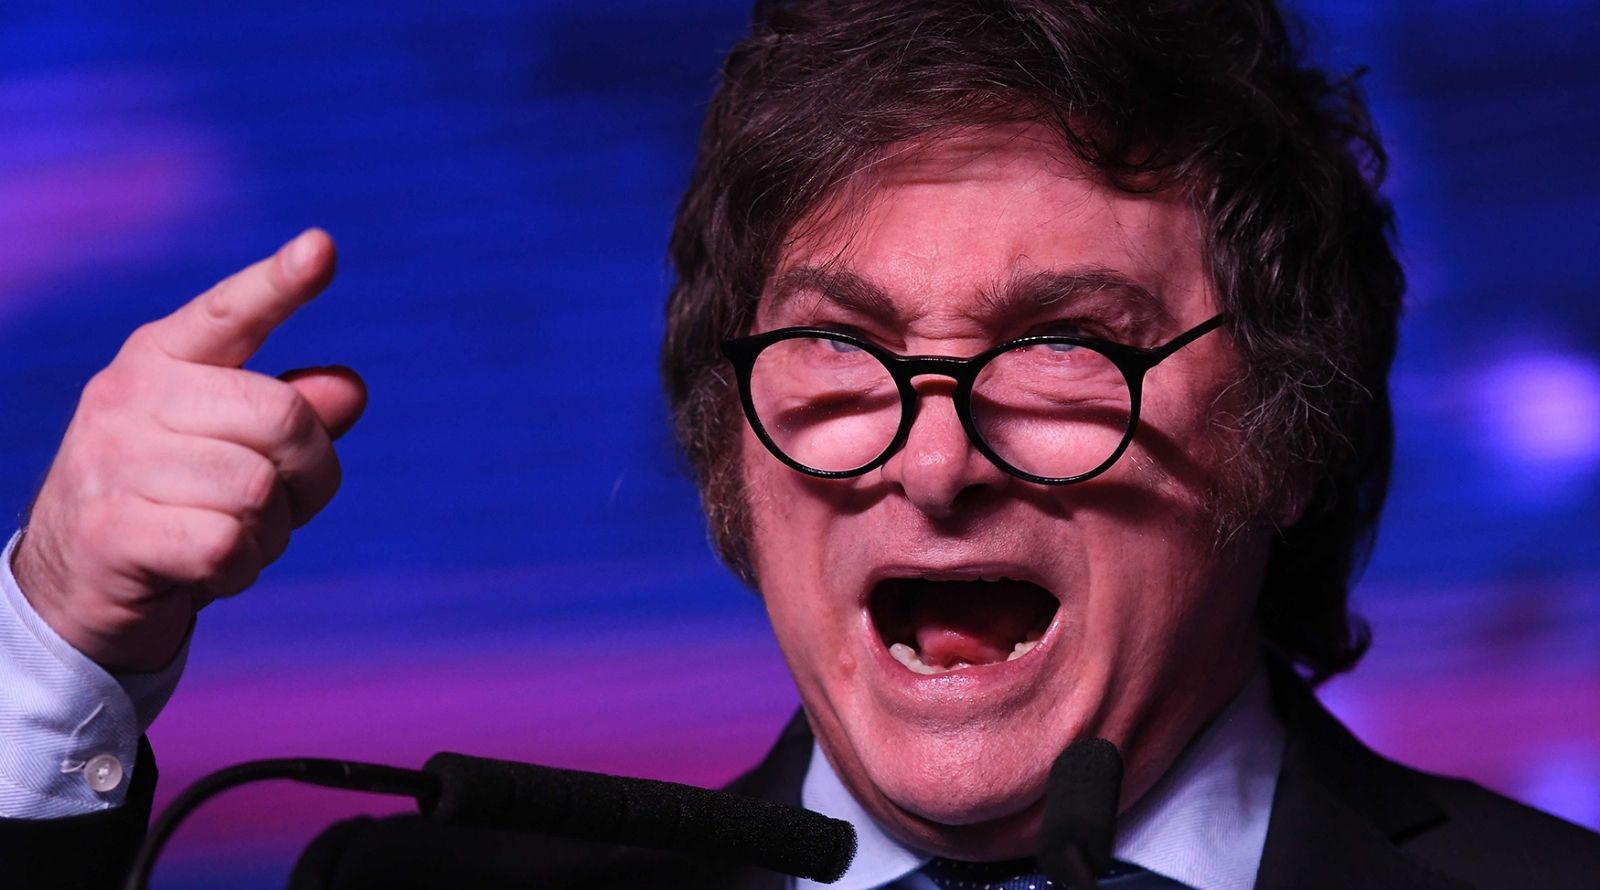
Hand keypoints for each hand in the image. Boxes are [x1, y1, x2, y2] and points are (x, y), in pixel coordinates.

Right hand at [11, 230, 365, 672]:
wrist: (75, 585)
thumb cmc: (178, 501)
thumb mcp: (237, 447)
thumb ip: (293, 414)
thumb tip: (349, 387)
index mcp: (164, 358)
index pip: (230, 312)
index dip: (280, 284)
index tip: (322, 247)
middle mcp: (131, 396)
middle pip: (284, 419)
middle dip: (312, 475)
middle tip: (282, 505)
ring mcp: (113, 461)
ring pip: (260, 492)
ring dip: (272, 533)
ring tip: (233, 537)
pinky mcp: (112, 531)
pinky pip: (228, 546)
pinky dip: (241, 570)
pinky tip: (211, 572)